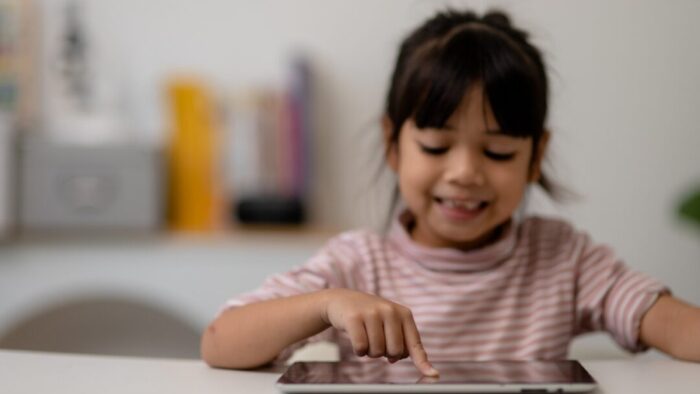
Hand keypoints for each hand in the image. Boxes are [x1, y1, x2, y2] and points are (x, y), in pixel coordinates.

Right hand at [320, 288, 438, 376]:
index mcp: (404, 314)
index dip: (422, 362)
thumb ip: (403, 343)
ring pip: (377, 352)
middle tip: (377, 340)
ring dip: (369, 351)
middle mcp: (390, 311)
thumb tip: (409, 364)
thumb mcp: (391, 324)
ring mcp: (372, 313)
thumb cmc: (371, 317)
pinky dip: (358, 350)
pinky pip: (361, 348)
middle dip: (384, 353)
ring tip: (366, 336)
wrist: (343, 301)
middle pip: (395, 351)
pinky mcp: (354, 317)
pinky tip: (356, 338)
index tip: (433, 375)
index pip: (415, 343)